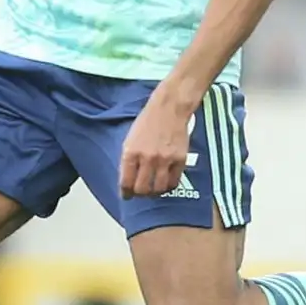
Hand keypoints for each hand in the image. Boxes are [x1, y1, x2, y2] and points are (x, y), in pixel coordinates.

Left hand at [119, 85, 196, 199]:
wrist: (168, 109)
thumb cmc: (147, 122)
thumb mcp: (130, 139)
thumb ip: (129, 160)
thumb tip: (128, 180)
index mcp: (131, 152)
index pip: (126, 182)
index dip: (126, 193)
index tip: (127, 195)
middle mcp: (147, 158)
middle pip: (142, 189)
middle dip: (139, 194)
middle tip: (140, 193)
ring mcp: (165, 160)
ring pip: (159, 189)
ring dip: (154, 193)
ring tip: (153, 190)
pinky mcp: (179, 159)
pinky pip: (174, 182)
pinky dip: (169, 186)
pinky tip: (165, 183)